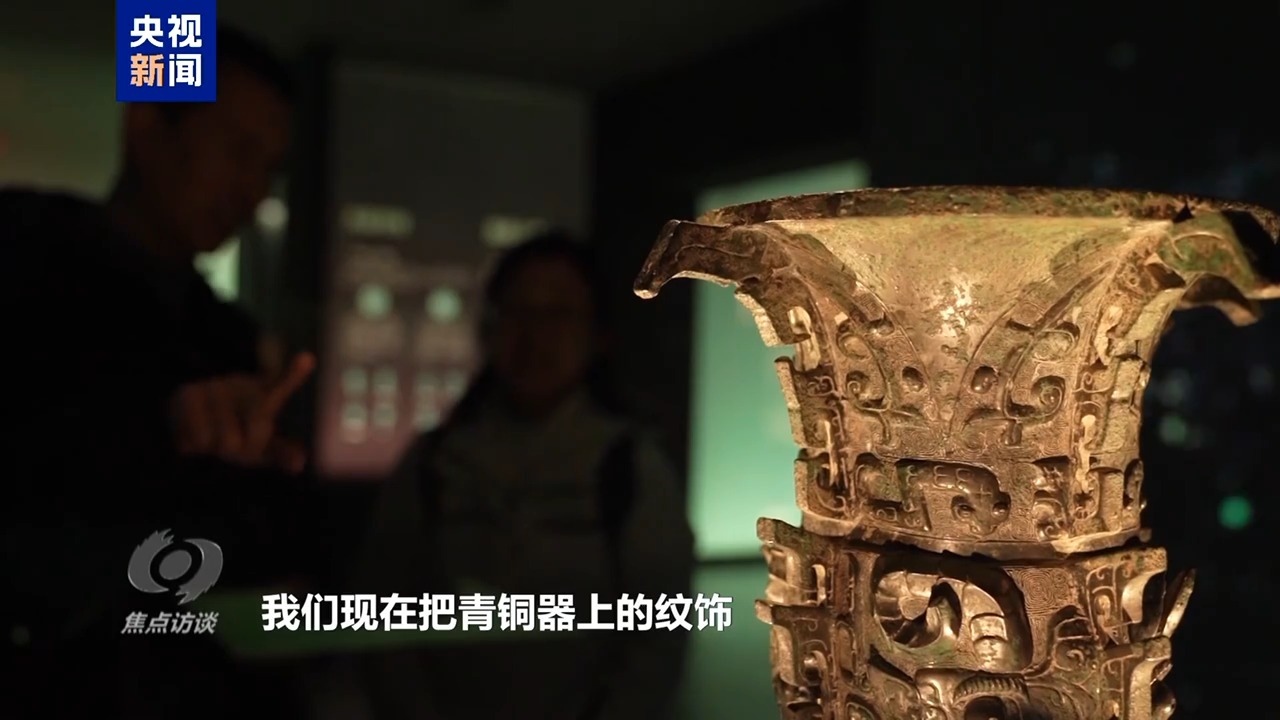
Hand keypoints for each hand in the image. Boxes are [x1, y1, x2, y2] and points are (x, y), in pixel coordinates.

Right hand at [171, 352, 315, 471]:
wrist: (190, 422)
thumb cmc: (238, 434)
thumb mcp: (264, 446)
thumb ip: (282, 453)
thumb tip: (299, 463)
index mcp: (267, 394)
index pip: (284, 384)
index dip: (294, 374)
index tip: (308, 359)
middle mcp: (242, 385)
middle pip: (250, 437)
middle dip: (245, 448)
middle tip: (238, 442)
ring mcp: (215, 388)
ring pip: (222, 442)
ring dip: (217, 449)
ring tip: (215, 437)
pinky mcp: (188, 395)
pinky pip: (197, 439)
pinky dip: (195, 447)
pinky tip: (194, 435)